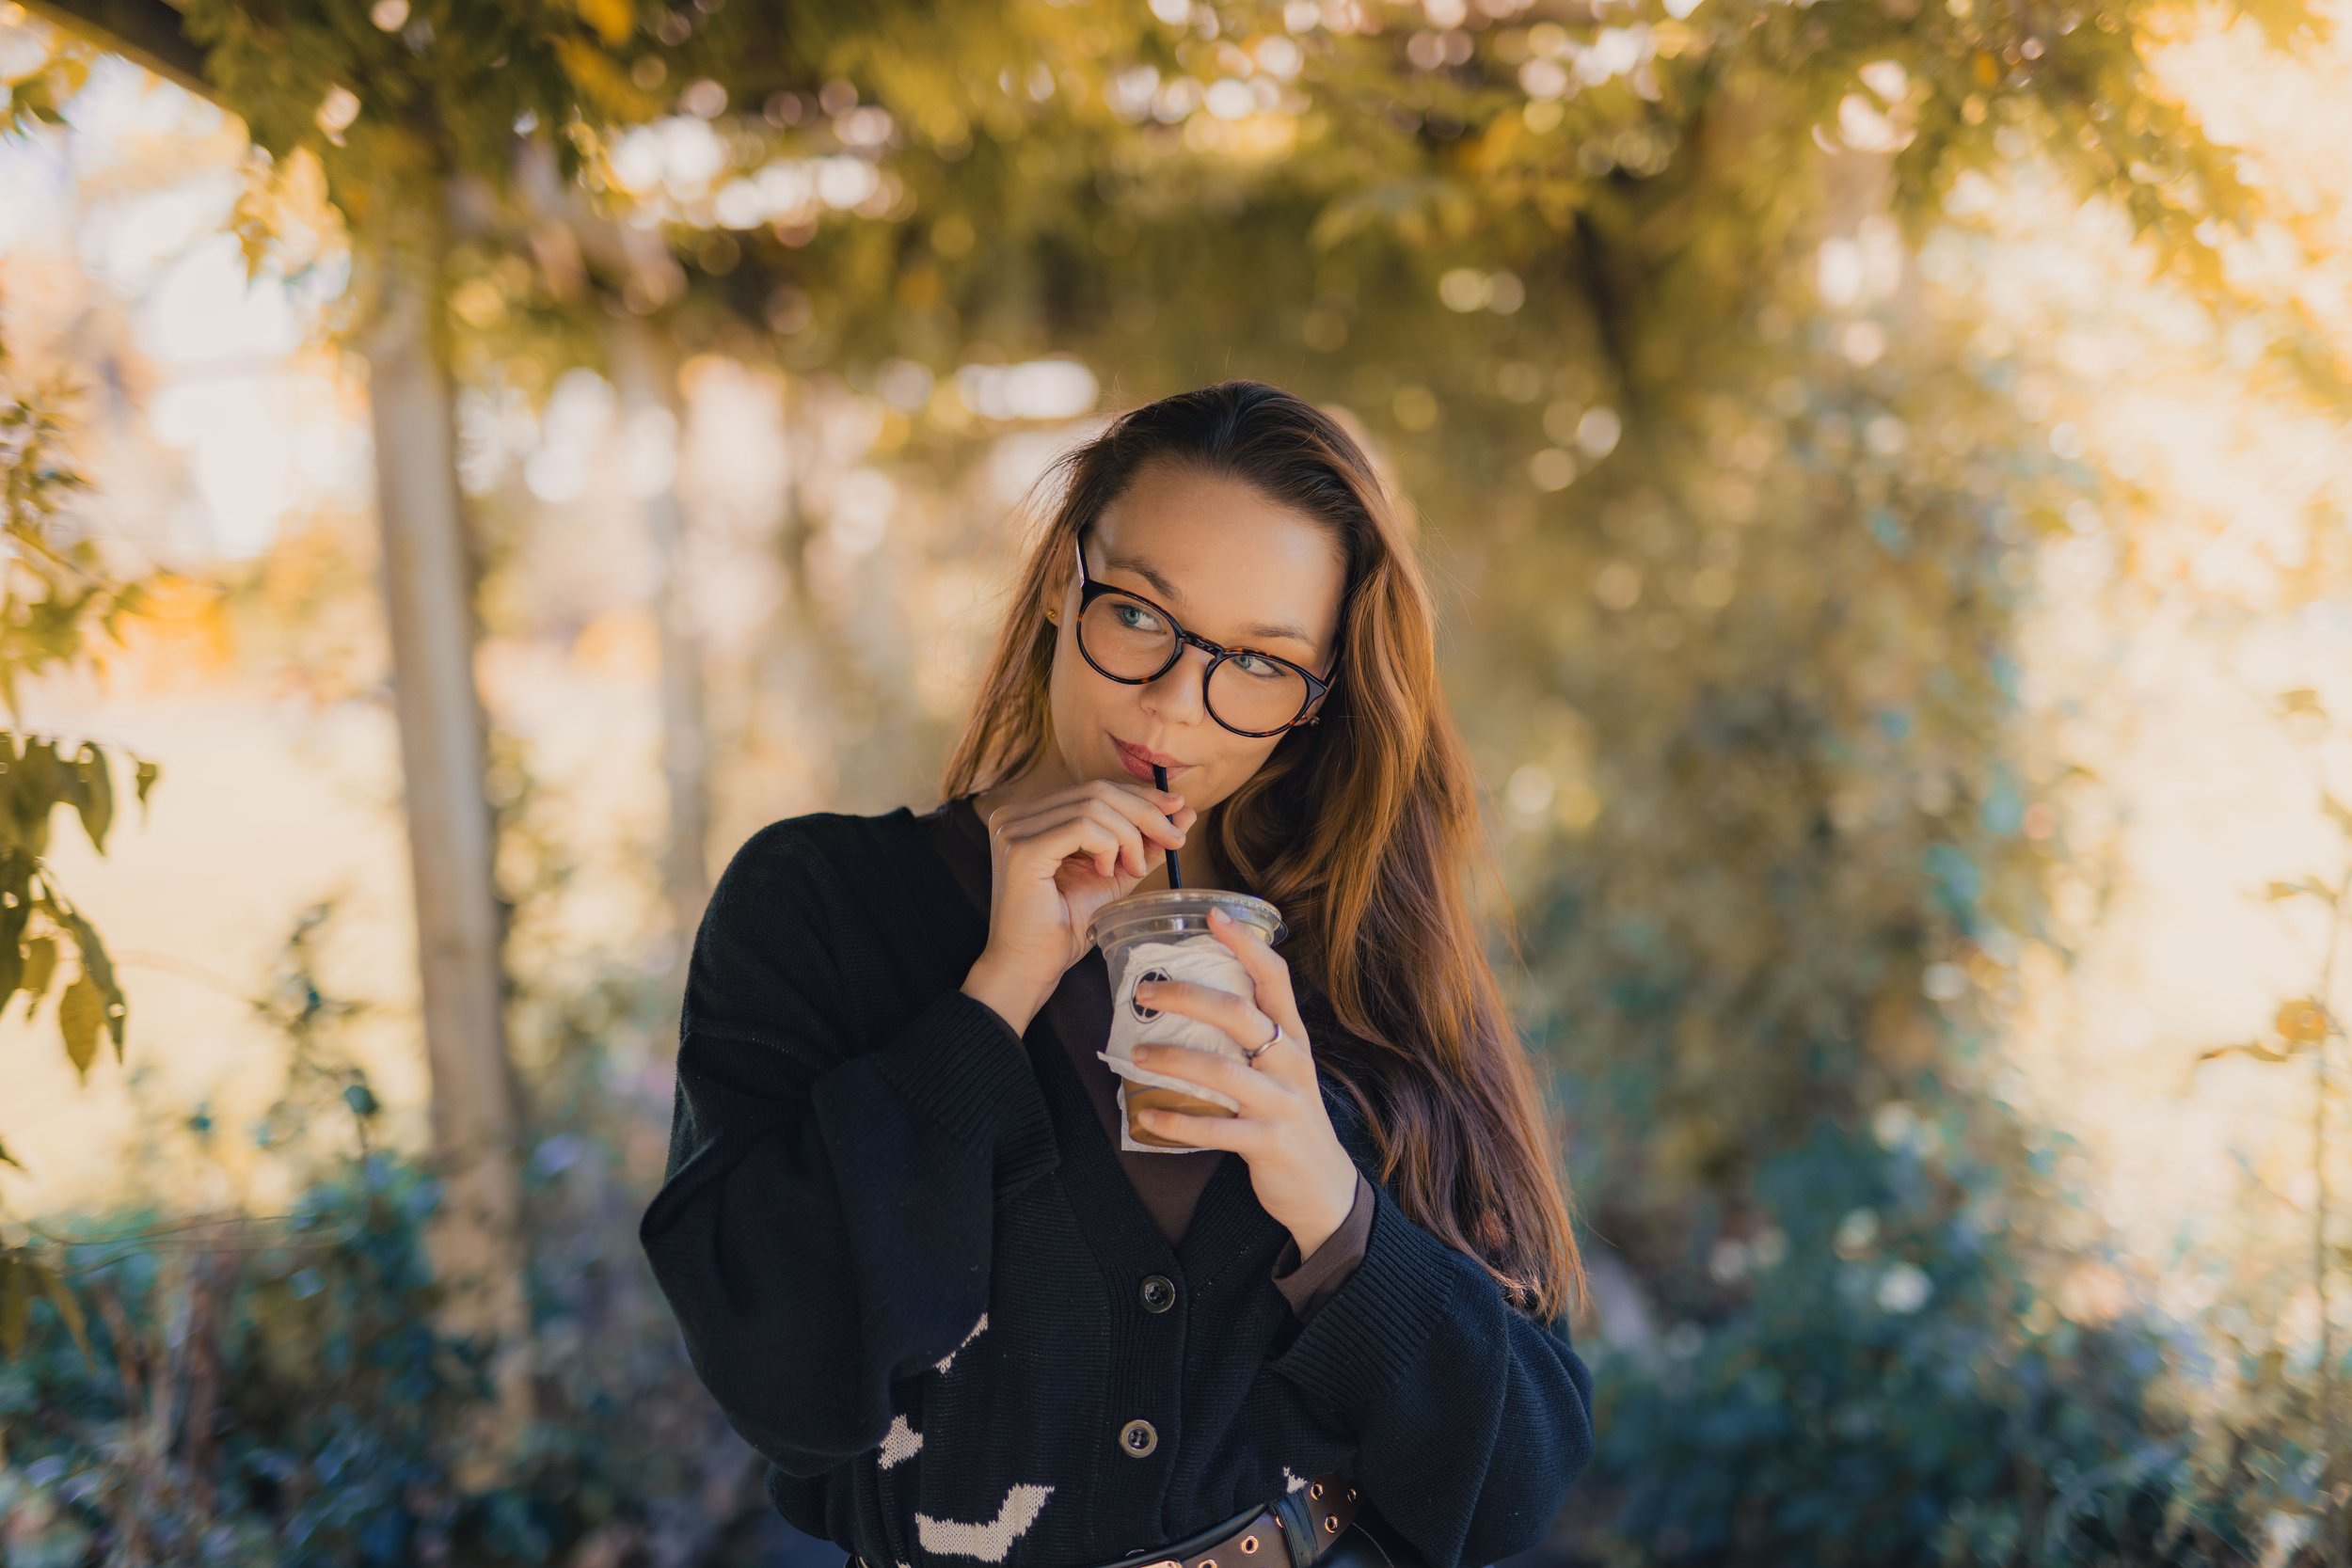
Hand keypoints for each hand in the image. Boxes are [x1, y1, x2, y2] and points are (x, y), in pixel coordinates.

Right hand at [962, 778, 1198, 1036]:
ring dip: (1129, 836)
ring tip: (1134, 869)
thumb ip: (1142, 844)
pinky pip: (1082, 826)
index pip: (1094, 789)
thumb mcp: (1113, 877)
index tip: (1177, 810)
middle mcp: (1015, 816)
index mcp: (1031, 817)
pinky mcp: (1022, 849)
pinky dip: (1107, 845)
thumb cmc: (1064, 928)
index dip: (1139, 796)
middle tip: (1174, 838)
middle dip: (1145, 812)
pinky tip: (1107, 872)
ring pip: (1093, 806)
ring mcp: (1013, 829)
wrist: (1030, 968)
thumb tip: (1183, 814)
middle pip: (1096, 791)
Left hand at [1125, 906, 1359, 1258]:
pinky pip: (1214, 1129)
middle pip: (1239, 1015)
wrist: (1324, 1188)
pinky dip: (1176, 1121)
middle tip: (1145, 992)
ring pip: (1222, 1071)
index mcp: (1293, 1038)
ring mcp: (1282, 1102)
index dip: (1245, 944)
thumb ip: (1251, 1038)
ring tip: (1137, 1056)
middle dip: (1187, 997)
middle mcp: (1291, 1062)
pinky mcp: (1268, 1142)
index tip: (1214, 915)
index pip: (1274, 978)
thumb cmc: (1290, 1119)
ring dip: (1172, 1061)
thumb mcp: (1282, 1070)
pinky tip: (1148, 1116)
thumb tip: (1193, 1003)